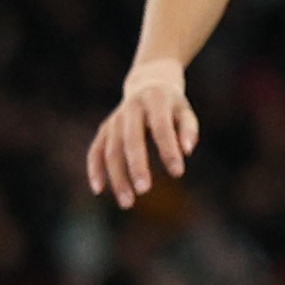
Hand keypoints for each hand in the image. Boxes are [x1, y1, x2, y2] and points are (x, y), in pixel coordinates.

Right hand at [87, 62, 197, 207]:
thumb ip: (188, 129)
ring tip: (127, 202)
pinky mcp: (105, 129)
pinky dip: (95, 169)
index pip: (161, 128)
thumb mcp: (185, 111)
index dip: (169, 150)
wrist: (148, 83)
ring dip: (116, 177)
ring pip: (111, 150)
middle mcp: (130, 109)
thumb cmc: (173, 104)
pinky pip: (96, 150)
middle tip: (145, 190)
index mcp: (154, 102)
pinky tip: (99, 190)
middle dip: (136, 166)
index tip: (178, 173)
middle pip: (130, 140)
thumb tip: (187, 151)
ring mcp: (114, 120)